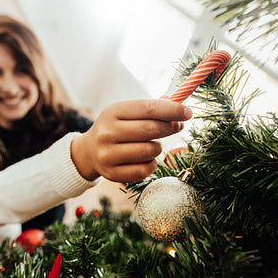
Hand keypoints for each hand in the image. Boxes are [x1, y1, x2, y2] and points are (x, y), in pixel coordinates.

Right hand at [71, 99, 192, 181]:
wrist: (89, 151)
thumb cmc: (116, 128)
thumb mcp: (126, 112)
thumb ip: (151, 107)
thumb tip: (177, 103)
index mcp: (112, 112)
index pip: (148, 108)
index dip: (172, 110)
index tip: (188, 112)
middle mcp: (107, 133)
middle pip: (151, 129)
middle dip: (170, 127)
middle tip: (178, 126)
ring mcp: (108, 155)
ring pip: (150, 150)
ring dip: (159, 147)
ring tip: (152, 144)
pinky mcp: (112, 174)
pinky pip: (145, 170)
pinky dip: (152, 164)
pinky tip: (146, 159)